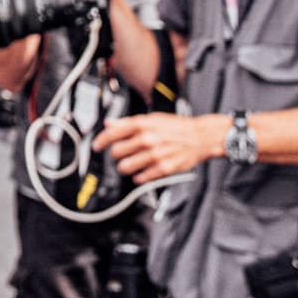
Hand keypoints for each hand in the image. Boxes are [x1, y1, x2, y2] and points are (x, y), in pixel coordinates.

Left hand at [92, 112, 228, 183]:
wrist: (201, 137)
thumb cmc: (176, 127)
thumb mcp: (152, 119)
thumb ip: (129, 122)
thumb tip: (109, 123)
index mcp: (142, 124)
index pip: (112, 133)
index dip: (100, 142)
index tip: (96, 147)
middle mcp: (147, 139)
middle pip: (116, 152)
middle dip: (115, 155)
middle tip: (120, 155)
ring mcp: (155, 155)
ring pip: (125, 167)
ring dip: (124, 168)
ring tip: (129, 165)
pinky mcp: (164, 169)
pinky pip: (141, 178)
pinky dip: (138, 177)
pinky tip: (141, 173)